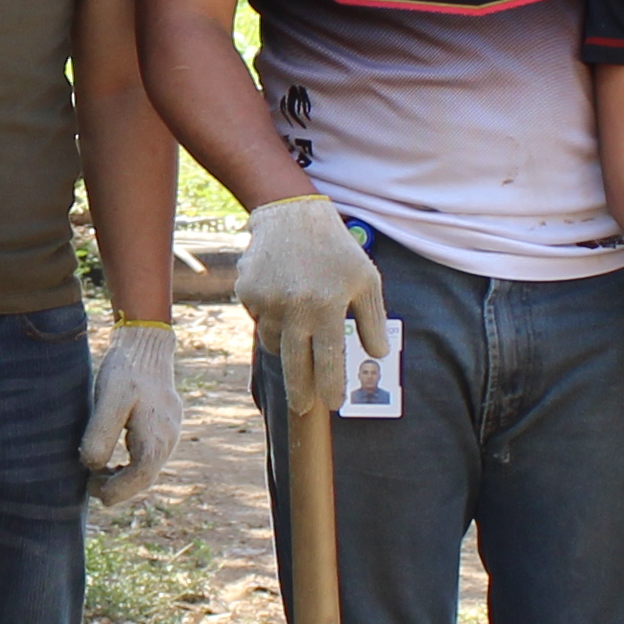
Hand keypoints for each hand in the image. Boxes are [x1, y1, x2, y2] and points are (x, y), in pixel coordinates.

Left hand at [79, 318, 183, 507]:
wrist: (146, 344)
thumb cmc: (126, 370)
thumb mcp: (109, 400)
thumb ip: (100, 435)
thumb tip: (92, 466)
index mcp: (156, 436)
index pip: (139, 478)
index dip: (115, 490)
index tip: (91, 489)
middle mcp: (168, 438)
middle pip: (145, 478)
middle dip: (118, 487)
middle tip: (90, 484)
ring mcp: (170, 432)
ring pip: (149, 468)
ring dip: (124, 476)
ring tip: (98, 473)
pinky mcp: (166, 425)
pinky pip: (150, 455)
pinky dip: (131, 465)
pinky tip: (113, 461)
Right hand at [234, 195, 390, 415]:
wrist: (291, 215)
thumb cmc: (336, 250)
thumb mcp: (367, 280)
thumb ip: (373, 320)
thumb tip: (376, 356)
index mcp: (327, 307)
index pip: (328, 362)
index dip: (331, 388)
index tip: (334, 404)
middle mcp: (294, 309)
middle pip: (294, 366)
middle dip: (300, 393)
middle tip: (304, 408)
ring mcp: (266, 302)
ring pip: (274, 343)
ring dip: (287, 346)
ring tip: (299, 328)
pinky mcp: (247, 293)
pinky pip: (259, 320)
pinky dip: (271, 319)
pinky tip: (284, 298)